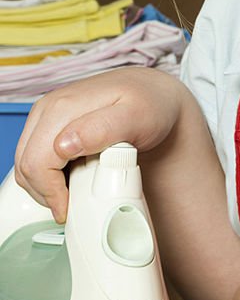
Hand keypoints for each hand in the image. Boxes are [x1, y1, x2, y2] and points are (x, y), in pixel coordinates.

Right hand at [14, 67, 192, 223]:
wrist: (154, 93)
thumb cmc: (150, 105)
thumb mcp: (137, 117)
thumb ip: (102, 130)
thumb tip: (63, 145)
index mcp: (63, 108)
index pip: (36, 163)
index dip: (51, 193)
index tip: (71, 207)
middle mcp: (49, 108)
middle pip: (26, 166)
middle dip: (46, 193)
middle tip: (75, 203)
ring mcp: (47, 114)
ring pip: (26, 164)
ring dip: (45, 185)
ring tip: (77, 189)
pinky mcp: (50, 122)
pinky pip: (34, 156)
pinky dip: (48, 174)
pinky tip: (74, 175)